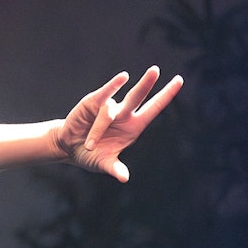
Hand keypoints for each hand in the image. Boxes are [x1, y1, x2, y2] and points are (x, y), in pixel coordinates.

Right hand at [54, 66, 183, 181]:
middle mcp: (124, 114)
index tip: (179, 79)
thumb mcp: (103, 163)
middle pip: (138, 96)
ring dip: (99, 129)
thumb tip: (123, 178)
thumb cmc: (90, 154)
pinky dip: (113, 86)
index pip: (153, 108)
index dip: (166, 95)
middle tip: (155, 69)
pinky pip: (104, 94)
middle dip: (147, 83)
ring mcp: (108, 106)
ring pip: (110, 110)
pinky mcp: (92, 101)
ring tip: (89, 145)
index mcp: (133, 127)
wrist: (68, 146)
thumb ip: (114, 169)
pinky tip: (123, 78)